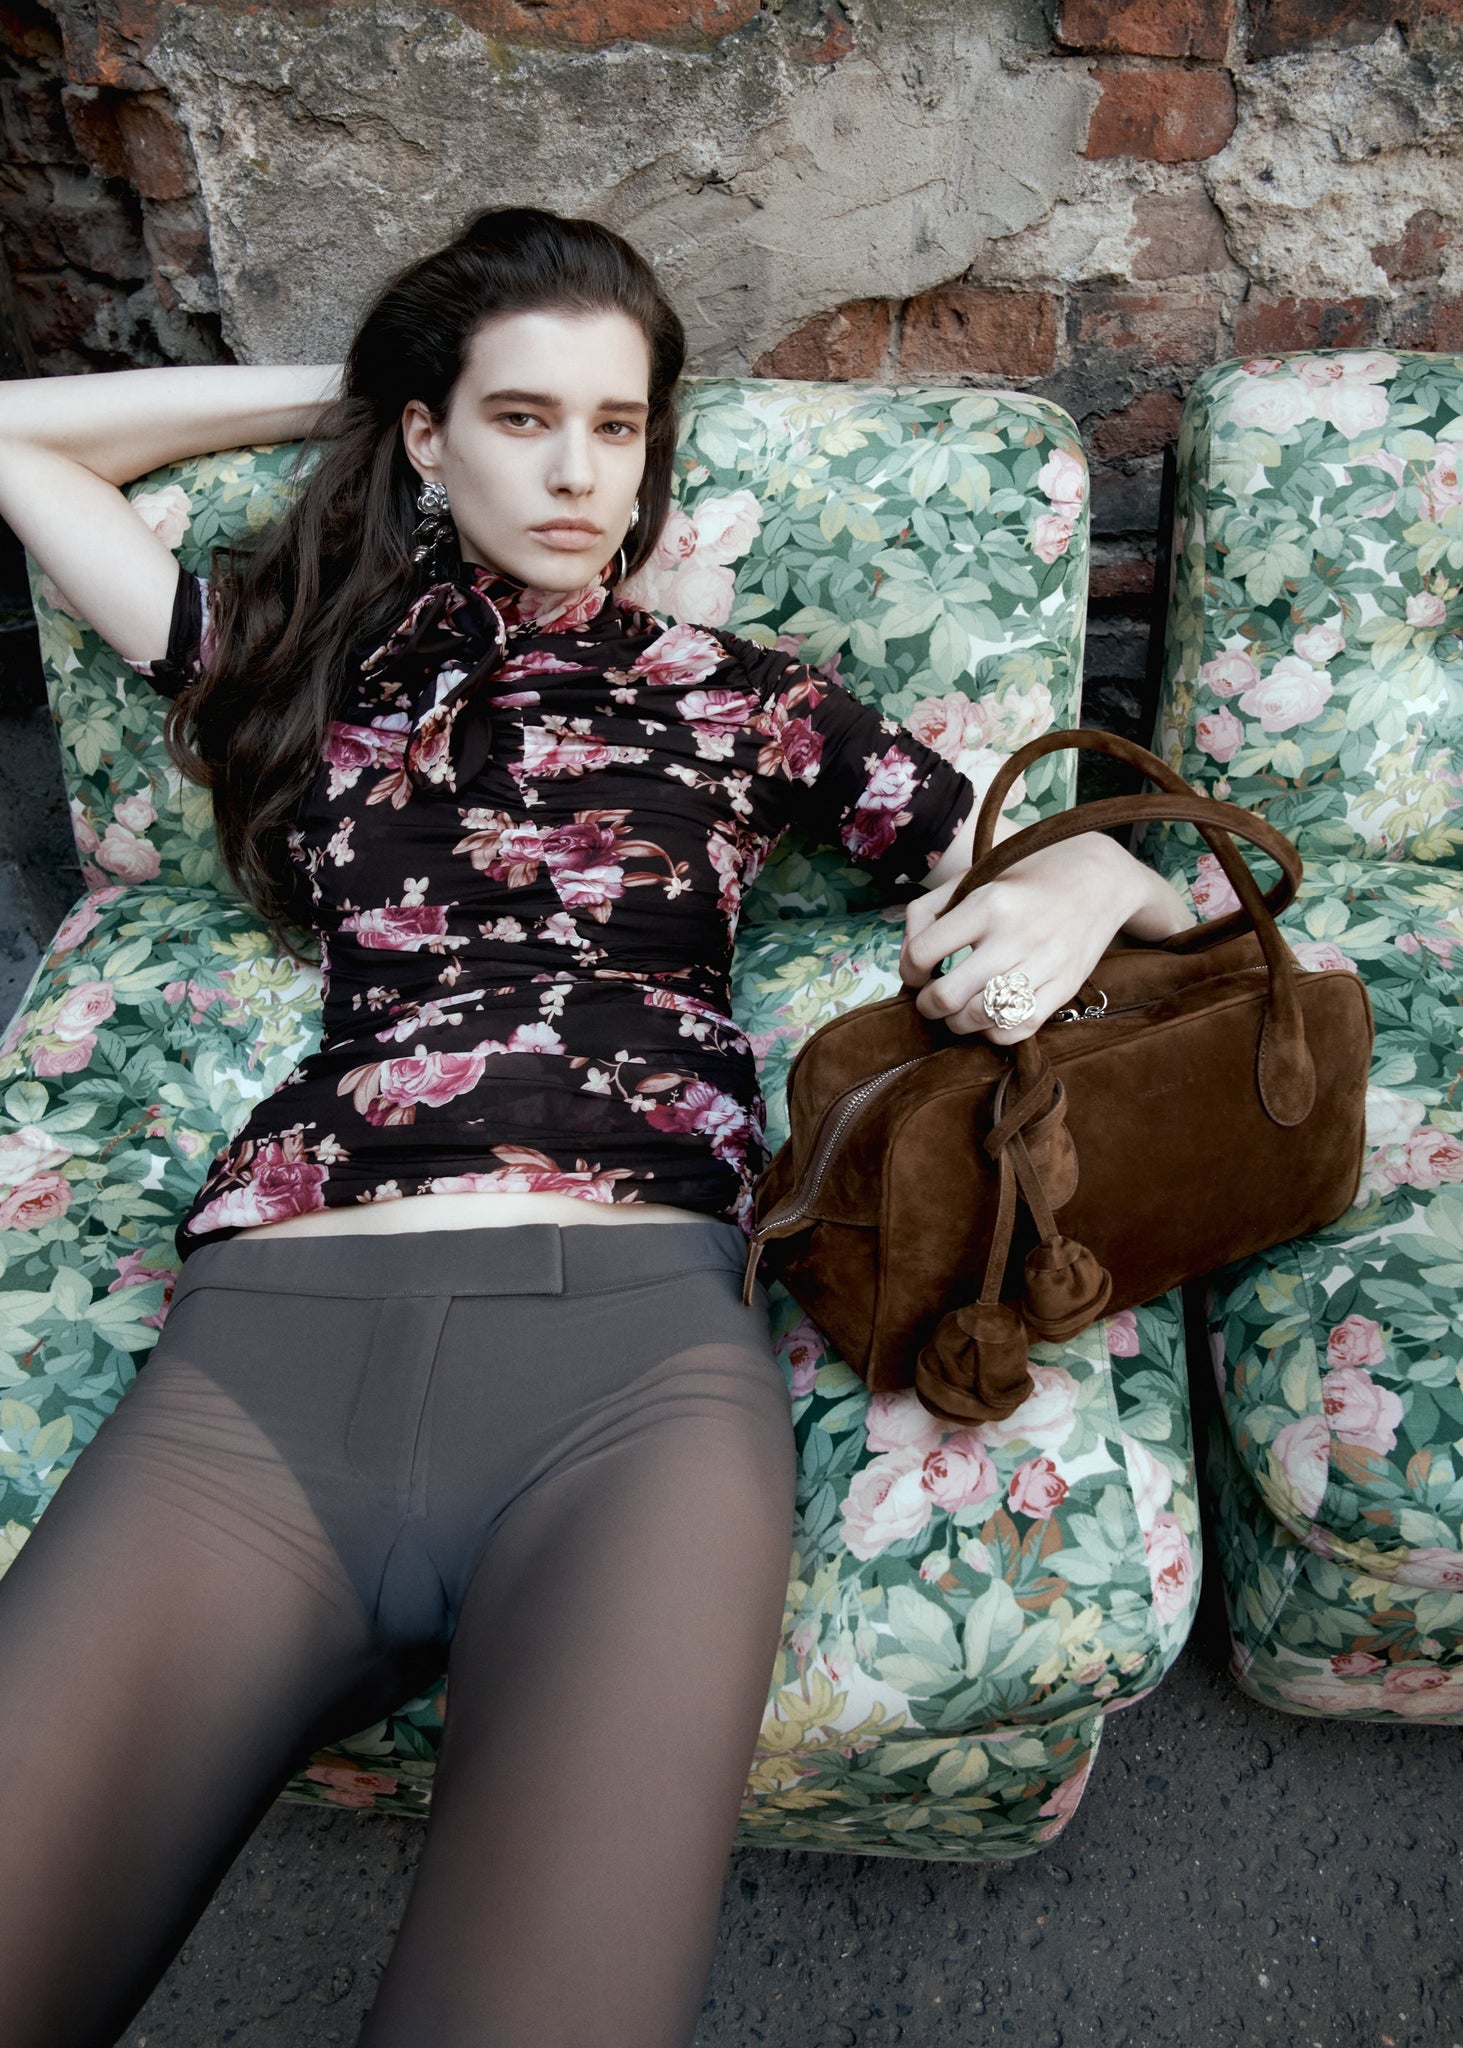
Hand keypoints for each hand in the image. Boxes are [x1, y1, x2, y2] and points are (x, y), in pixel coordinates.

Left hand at [898, 829, 1196, 1043]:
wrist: (1098, 878)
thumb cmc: (1025, 877)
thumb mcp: (973, 877)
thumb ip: (928, 911)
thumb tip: (908, 960)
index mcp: (988, 903)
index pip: (923, 953)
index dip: (909, 971)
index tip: (917, 972)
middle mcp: (1015, 936)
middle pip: (947, 996)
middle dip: (929, 1006)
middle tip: (933, 999)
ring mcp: (1044, 965)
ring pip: (979, 1018)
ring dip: (957, 1023)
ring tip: (959, 1009)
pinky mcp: (1065, 988)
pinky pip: (1017, 1029)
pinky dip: (993, 1032)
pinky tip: (990, 1015)